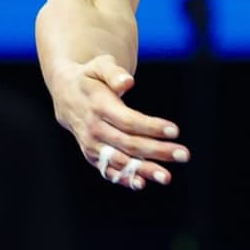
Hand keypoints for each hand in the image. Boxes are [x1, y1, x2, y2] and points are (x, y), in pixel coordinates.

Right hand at [53, 54, 188, 189]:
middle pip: (129, 143)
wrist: (66, 94)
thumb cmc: (91, 77)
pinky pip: (108, 169)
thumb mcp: (99, 66)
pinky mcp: (92, 155)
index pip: (128, 121)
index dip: (151, 127)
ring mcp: (91, 145)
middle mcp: (94, 129)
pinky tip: (142, 183)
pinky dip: (123, 178)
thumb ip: (113, 73)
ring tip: (166, 177)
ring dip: (144, 170)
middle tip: (183, 155)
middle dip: (157, 151)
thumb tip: (128, 81)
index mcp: (98, 106)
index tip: (175, 131)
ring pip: (120, 161)